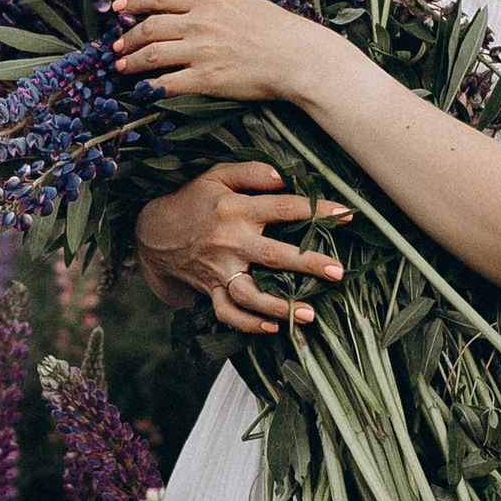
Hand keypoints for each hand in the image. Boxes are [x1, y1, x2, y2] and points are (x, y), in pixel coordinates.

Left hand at [111, 0, 331, 107]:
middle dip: (126, 37)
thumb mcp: (244, 4)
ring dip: (131, 62)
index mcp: (209, 1)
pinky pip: (169, 83)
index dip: (134, 1)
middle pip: (150, 27)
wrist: (298, 58)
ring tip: (121, 68)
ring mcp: (202, 51)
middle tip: (115, 46)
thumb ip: (216, 5)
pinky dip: (151, 87)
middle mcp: (200, 24)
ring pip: (152, 55)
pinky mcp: (207, 79)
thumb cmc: (280, 31)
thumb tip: (196, 6)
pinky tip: (144, 90)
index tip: (116, 6)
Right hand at [133, 162, 350, 335]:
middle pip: (274, 255)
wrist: (153, 233)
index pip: (283, 208)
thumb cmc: (194, 200)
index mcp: (236, 209)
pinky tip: (271, 329)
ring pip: (250, 293)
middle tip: (338, 272)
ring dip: (280, 306)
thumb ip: (250, 172)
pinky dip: (248, 324)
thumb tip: (283, 177)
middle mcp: (231, 241)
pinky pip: (228, 312)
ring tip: (309, 314)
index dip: (316, 211)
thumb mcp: (216, 175)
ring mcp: (220, 269)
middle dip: (308, 264)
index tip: (346, 215)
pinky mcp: (210, 289)